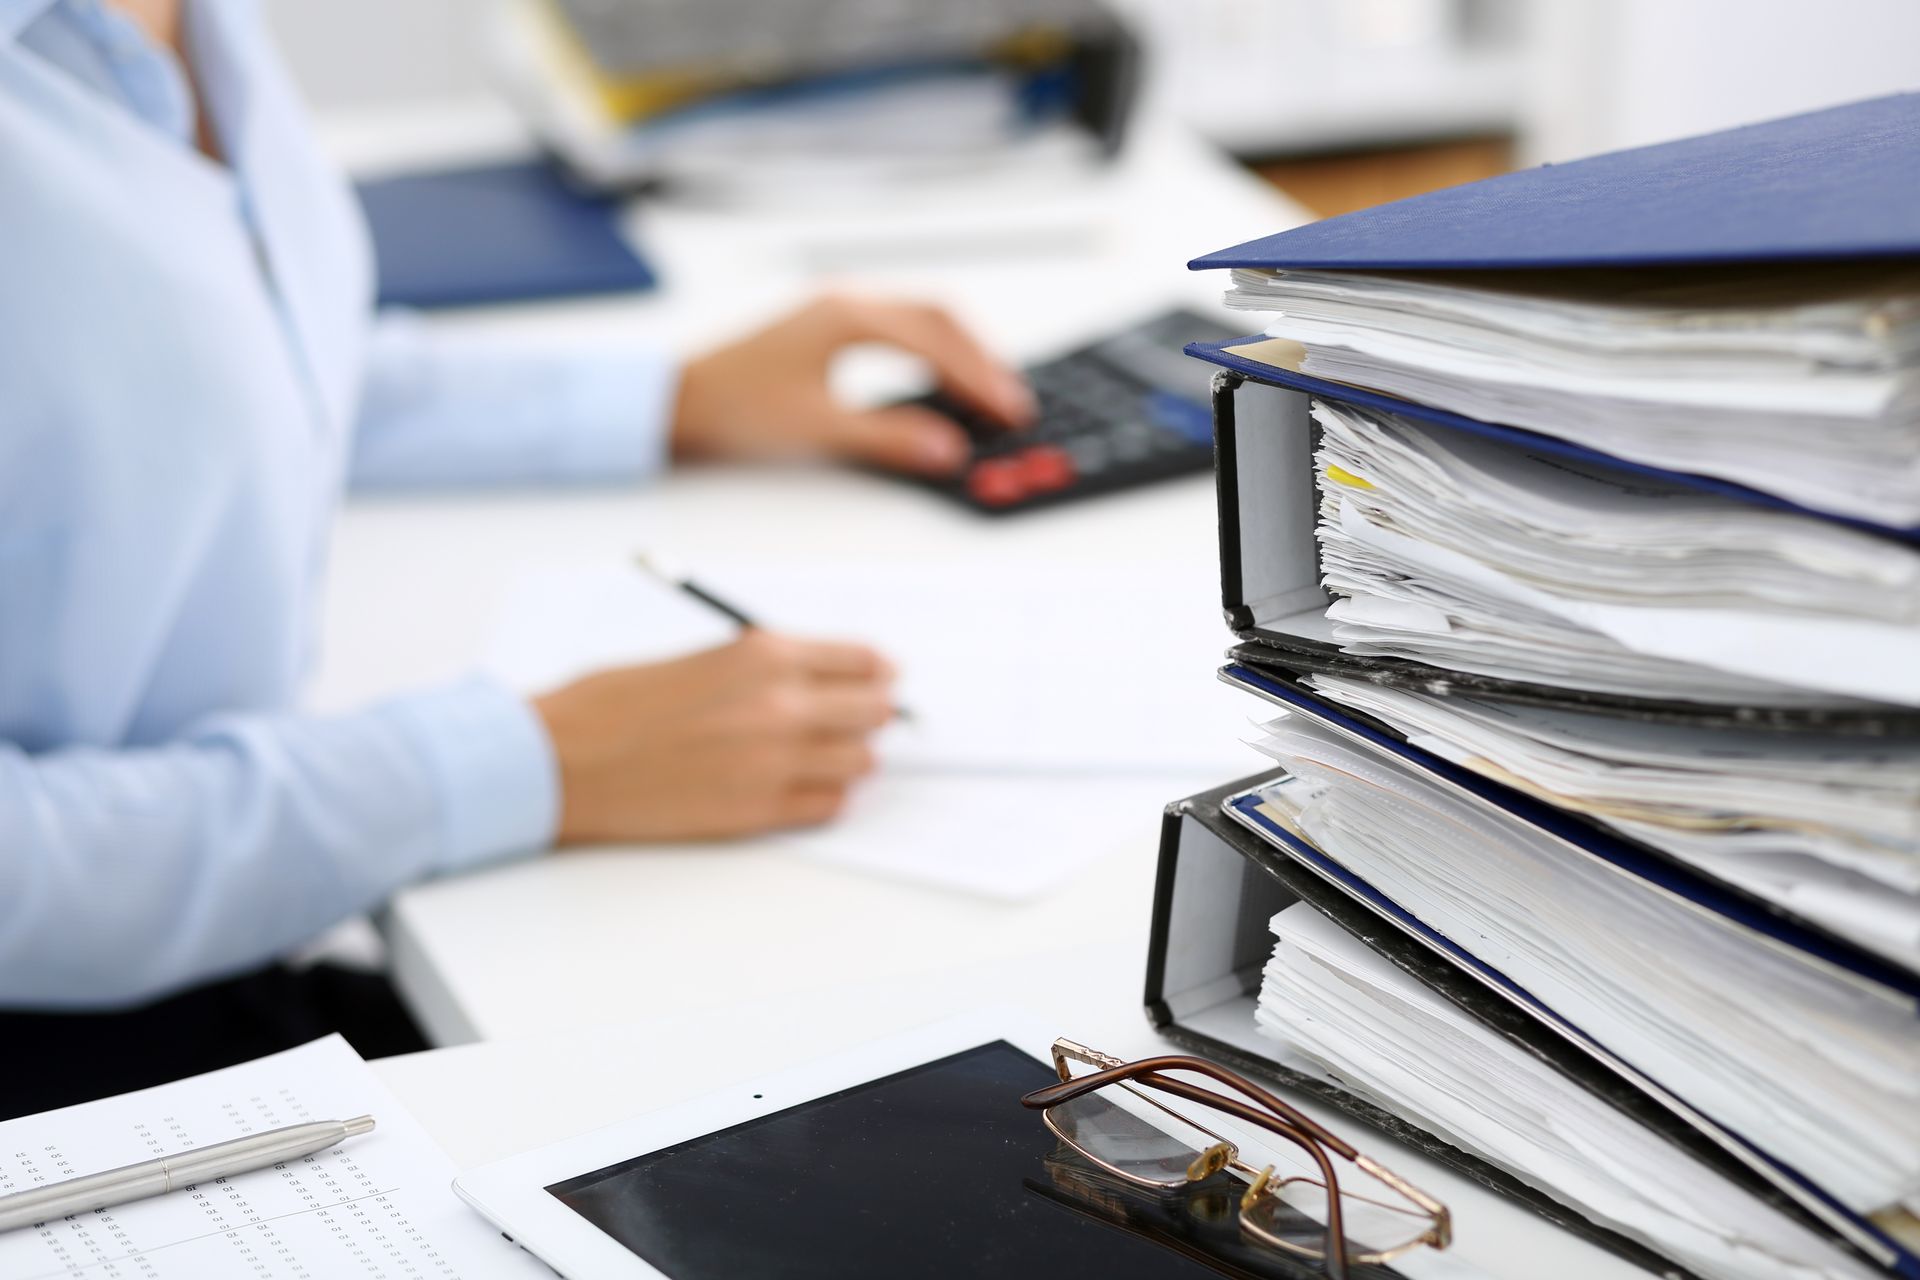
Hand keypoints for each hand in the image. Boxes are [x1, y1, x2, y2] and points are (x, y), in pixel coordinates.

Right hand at [531, 631, 893, 844]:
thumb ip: (763, 668)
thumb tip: (813, 682)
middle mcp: (782, 705)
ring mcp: (775, 762)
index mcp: (765, 655)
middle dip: (871, 715)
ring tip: (824, 758)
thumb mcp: (702, 659)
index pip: (865, 661)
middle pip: (876, 712)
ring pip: (862, 763)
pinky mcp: (759, 812)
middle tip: (858, 721)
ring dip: (850, 759)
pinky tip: (800, 789)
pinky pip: (830, 807)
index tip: (880, 680)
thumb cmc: (614, 705)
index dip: (877, 673)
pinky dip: (826, 798)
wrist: (563, 760)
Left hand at [671, 294, 1034, 474]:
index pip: (937, 342)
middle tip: (1011, 402)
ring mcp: (837, 309)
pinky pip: (900, 328)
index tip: (1009, 410)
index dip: (980, 379)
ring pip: (922, 319)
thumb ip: (888, 438)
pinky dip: (933, 351)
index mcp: (848, 316)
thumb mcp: (817, 428)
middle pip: (939, 318)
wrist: (675, 401)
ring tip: (988, 393)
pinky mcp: (828, 327)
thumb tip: (946, 448)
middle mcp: (846, 301)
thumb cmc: (732, 408)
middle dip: (981, 359)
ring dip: (960, 352)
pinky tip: (941, 379)